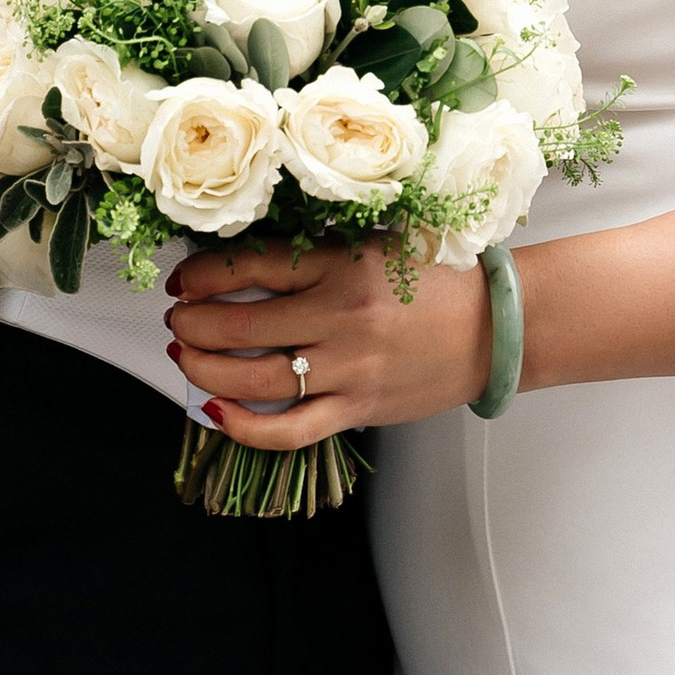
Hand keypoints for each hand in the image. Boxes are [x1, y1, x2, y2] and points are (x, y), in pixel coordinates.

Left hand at [167, 237, 495, 450]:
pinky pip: (290, 429)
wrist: (497, 328)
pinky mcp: (358, 409)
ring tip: (185, 356)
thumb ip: (317, 253)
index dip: (203, 274)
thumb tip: (243, 264)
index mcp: (344, 264)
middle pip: (241, 326)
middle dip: (193, 323)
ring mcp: (349, 369)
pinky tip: (216, 411)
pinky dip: (245, 427)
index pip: (252, 266)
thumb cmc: (436, 281)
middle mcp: (342, 318)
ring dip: (205, 368)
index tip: (183, 279)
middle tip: (177, 318)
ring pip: (254, 380)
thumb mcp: (375, 245)